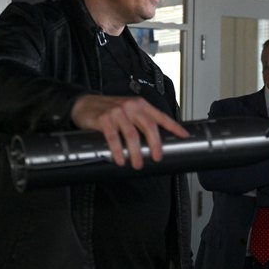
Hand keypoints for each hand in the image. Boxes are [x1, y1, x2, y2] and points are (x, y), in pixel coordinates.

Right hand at [70, 94, 188, 168]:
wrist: (85, 104)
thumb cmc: (110, 110)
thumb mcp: (129, 111)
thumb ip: (141, 121)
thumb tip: (156, 140)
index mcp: (141, 105)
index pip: (161, 116)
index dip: (174, 126)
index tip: (184, 136)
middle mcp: (131, 106)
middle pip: (149, 126)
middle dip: (155, 144)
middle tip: (156, 157)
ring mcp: (117, 112)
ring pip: (132, 135)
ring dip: (136, 152)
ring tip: (137, 164)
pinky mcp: (104, 119)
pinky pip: (113, 138)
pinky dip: (118, 151)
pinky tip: (120, 159)